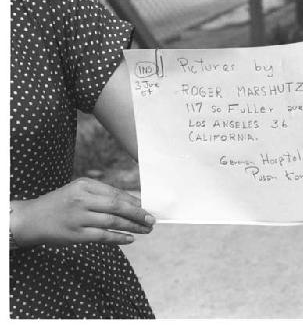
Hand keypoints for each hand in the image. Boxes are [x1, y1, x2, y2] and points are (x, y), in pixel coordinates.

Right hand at [10, 178, 155, 247]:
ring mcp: (78, 217)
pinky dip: (119, 237)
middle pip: (117, 205)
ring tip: (146, 230)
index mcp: (84, 185)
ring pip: (112, 221)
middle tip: (152, 219)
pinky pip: (103, 236)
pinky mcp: (75, 235)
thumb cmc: (61, 204)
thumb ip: (101, 195)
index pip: (115, 192)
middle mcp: (81, 199)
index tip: (146, 208)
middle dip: (138, 213)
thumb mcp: (78, 191)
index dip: (134, 201)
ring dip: (133, 226)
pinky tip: (131, 238)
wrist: (31, 219)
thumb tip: (132, 202)